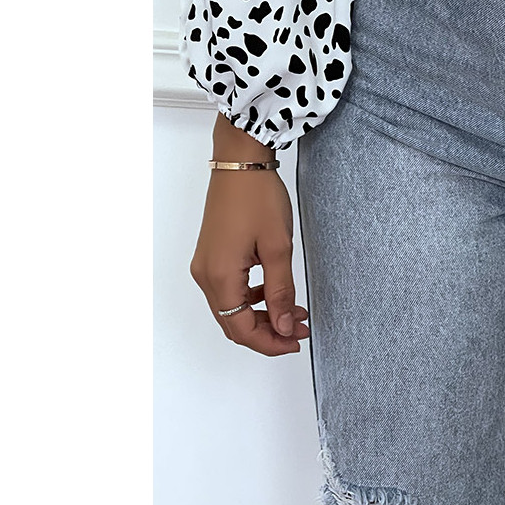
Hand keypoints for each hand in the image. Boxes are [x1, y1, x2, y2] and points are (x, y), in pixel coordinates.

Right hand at [189, 116, 309, 356]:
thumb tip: (284, 327)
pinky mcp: (211, 256)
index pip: (241, 328)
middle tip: (299, 328)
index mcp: (219, 277)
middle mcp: (205, 275)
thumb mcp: (278, 247)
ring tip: (293, 311)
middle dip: (267, 331)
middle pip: (232, 323)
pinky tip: (274, 292)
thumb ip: (281, 291)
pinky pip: (228, 290)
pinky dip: (251, 298)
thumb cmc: (258, 197)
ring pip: (230, 308)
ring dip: (261, 315)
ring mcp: (205, 265)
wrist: (240, 161)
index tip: (295, 341)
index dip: (269, 342)